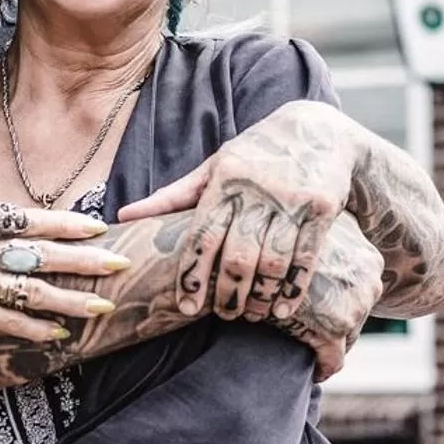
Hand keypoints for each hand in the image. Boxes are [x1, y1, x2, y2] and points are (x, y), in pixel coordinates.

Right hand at [0, 204, 127, 350]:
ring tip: (102, 304)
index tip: (98, 228)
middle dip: (85, 260)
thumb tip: (20, 223)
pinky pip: (10, 321)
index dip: (68, 225)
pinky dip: (36, 327)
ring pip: (34, 291)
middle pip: (43, 254)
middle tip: (120, 263)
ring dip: (71, 299)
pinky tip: (59, 332)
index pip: (32, 219)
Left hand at [118, 101, 360, 325]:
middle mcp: (258, 190)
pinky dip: (293, 289)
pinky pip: (306, 258)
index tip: (186, 305)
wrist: (318, 130)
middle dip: (228, 293)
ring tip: (250, 313)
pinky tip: (282, 309)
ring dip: (260, 296)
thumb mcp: (213, 167)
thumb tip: (122, 215)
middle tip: (223, 314)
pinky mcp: (322, 210)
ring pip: (272, 262)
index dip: (193, 274)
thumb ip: (172, 196)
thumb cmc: (254, 154)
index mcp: (226, 180)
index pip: (203, 234)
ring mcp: (292, 201)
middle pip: (238, 255)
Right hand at [278, 215, 382, 379]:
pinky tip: (313, 371)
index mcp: (369, 258)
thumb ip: (334, 234)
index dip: (342, 300)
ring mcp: (354, 308)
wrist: (255, 249)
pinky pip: (332, 361)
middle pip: (358, 315)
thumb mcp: (316, 228)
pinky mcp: (332, 331)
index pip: (363, 291)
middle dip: (339, 323)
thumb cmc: (282, 232)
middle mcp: (369, 282)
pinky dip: (323, 367)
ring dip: (330, 345)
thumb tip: (341, 235)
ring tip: (312, 352)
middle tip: (317, 331)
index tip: (326, 307)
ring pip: (347, 339)